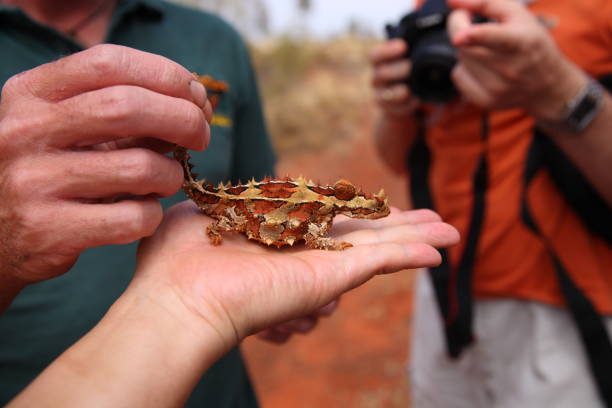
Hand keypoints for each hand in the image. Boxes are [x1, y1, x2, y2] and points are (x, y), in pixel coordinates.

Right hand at [0, 45, 211, 298]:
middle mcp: (25, 131)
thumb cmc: (50, 170)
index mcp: (30, 93)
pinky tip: (144, 212)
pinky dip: (153, 215)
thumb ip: (122, 111)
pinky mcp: (49, 229)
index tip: (195, 95)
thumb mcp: (67, 127)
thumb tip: (193, 103)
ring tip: (167, 179)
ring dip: (171, 174)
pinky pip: (133, 218)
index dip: (166, 75)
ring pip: (139, 167)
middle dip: (183, 119)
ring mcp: (33, 182)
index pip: (109, 63)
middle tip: (201, 136)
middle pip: (127, 107)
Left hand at [131, 202, 459, 352]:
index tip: (372, 204)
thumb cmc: (175, 261)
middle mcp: (302, 250)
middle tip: (430, 219)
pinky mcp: (329, 277)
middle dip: (399, 225)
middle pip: (362, 233)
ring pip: (380, 247)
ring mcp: (319, 265)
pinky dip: (410, 255)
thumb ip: (215, 200)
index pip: (325, 219)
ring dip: (416, 238)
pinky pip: (378, 263)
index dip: (353, 210)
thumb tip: (214, 195)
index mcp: (276, 232)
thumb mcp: (198, 213)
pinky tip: (440, 248)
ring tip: (449, 232)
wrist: (177, 301)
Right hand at [370, 39, 419, 117]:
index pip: (375, 55)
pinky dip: (406, 105)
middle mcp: (378, 78)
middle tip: (409, 67)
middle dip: (395, 70)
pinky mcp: (389, 110)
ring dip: (398, 90)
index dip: (386, 51)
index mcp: (381, 62)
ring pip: (385, 93)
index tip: (403, 47)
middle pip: (379, 74)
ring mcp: (381, 95)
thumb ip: (416, 47)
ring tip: (409, 89)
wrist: (409, 100)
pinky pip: (395, 108)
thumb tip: (432, 28)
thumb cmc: (414, 73)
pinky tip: (416, 101)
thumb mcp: (413, 58)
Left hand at [447, 0, 585, 120]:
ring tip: (487, 52)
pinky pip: (458, 77)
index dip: (476, 36)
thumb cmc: (531, 43)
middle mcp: (509, 68)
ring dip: (467, 50)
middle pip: (466, 46)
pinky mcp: (486, 101)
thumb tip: (452, 1)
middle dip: (461, 30)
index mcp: (521, 42)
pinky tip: (483, 69)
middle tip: (471, 26)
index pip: (496, 38)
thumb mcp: (518, 15)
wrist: (547, 85)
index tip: (460, 36)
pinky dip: (465, 69)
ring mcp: (497, 88)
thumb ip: (485, 3)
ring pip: (460, 60)